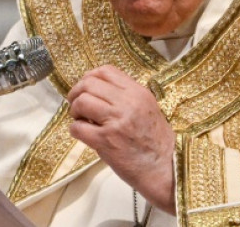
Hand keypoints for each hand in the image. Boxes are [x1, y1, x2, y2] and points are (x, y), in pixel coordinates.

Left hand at [67, 65, 176, 213]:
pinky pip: (78, 127)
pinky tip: (83, 134)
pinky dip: (75, 130)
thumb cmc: (156, 140)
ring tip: (81, 120)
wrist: (164, 167)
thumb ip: (125, 95)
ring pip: (81, 102)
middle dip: (77, 93)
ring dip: (75, 111)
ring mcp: (116, 122)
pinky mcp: (105, 141)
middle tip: (78, 106)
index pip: (105, 71)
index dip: (89, 77)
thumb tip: (97, 87)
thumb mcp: (147, 107)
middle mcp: (127, 103)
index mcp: (137, 92)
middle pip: (88, 83)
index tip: (86, 89)